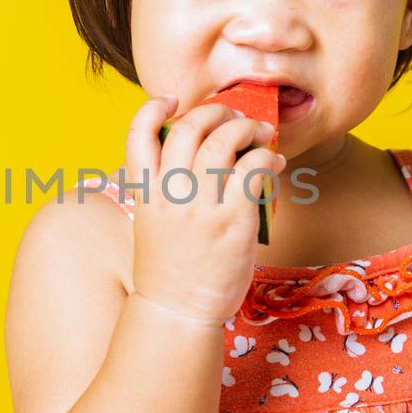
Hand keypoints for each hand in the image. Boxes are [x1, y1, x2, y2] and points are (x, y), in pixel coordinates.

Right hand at [122, 92, 281, 325]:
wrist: (178, 312)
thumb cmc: (171, 269)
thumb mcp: (152, 223)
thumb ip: (166, 190)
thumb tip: (202, 155)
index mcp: (146, 193)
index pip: (138, 136)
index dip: (152, 109)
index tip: (170, 100)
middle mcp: (170, 195)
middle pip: (188, 128)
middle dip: (215, 111)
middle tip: (233, 116)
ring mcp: (200, 208)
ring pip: (222, 142)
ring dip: (245, 127)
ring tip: (258, 131)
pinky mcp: (232, 222)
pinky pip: (252, 169)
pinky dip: (267, 156)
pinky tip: (273, 160)